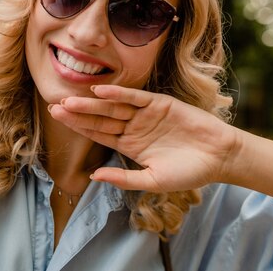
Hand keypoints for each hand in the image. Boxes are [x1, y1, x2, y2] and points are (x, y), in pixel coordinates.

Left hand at [48, 84, 240, 192]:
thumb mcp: (153, 180)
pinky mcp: (160, 104)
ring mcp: (145, 115)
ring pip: (113, 108)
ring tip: (69, 100)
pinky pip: (135, 98)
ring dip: (92, 104)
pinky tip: (100, 92)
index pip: (98, 134)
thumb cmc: (188, 172)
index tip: (57, 118)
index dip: (78, 126)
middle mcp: (134, 127)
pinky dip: (118, 95)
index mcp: (129, 144)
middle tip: (54, 106)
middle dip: (77, 113)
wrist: (219, 157)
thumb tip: (94, 177)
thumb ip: (124, 178)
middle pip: (100, 119)